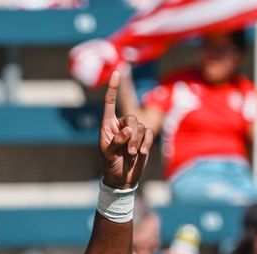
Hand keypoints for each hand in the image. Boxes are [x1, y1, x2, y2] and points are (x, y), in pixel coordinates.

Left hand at [99, 71, 154, 189]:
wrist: (122, 179)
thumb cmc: (110, 165)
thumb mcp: (108, 153)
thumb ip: (116, 141)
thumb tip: (128, 130)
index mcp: (107, 125)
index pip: (110, 103)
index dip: (113, 88)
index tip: (116, 72)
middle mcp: (121, 125)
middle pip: (131, 118)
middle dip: (132, 134)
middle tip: (129, 151)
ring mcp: (133, 132)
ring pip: (141, 127)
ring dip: (138, 141)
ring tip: (132, 155)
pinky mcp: (144, 138)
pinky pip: (149, 133)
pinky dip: (146, 142)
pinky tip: (142, 153)